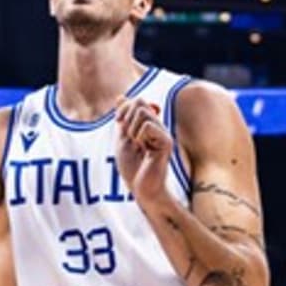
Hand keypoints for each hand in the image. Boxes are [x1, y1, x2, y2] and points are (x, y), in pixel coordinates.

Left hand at [115, 98, 175, 215]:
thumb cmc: (132, 167)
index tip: (118, 122)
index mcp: (149, 124)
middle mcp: (158, 126)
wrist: (141, 188)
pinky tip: (144, 149)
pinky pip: (148, 125)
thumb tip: (120, 97)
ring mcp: (164, 133)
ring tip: (138, 145)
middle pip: (140, 102)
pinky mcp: (167, 142)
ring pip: (143, 111)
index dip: (123, 108)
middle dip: (127, 118)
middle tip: (130, 138)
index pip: (137, 101)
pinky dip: (139, 136)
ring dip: (132, 129)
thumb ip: (123, 118)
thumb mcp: (122, 138)